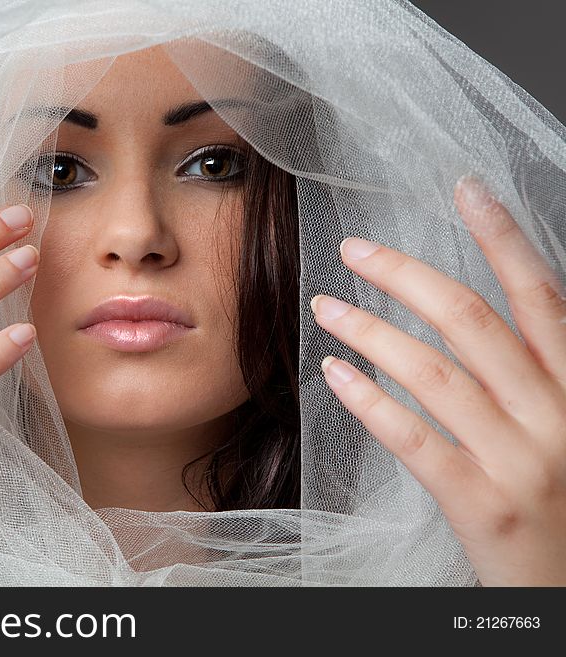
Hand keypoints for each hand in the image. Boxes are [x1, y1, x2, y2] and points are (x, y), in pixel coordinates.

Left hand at [310, 175, 565, 586]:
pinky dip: (371, 401)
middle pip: (472, 321)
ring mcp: (523, 460)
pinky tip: (335, 374)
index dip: (502, 236)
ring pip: (436, 372)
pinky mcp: (485, 503)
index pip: (540, 294)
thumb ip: (538, 373)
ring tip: (325, 308)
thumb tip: (484, 312)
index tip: (463, 189)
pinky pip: (416, 439)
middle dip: (406, 275)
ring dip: (371, 331)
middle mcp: (558, 413)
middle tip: (354, 251)